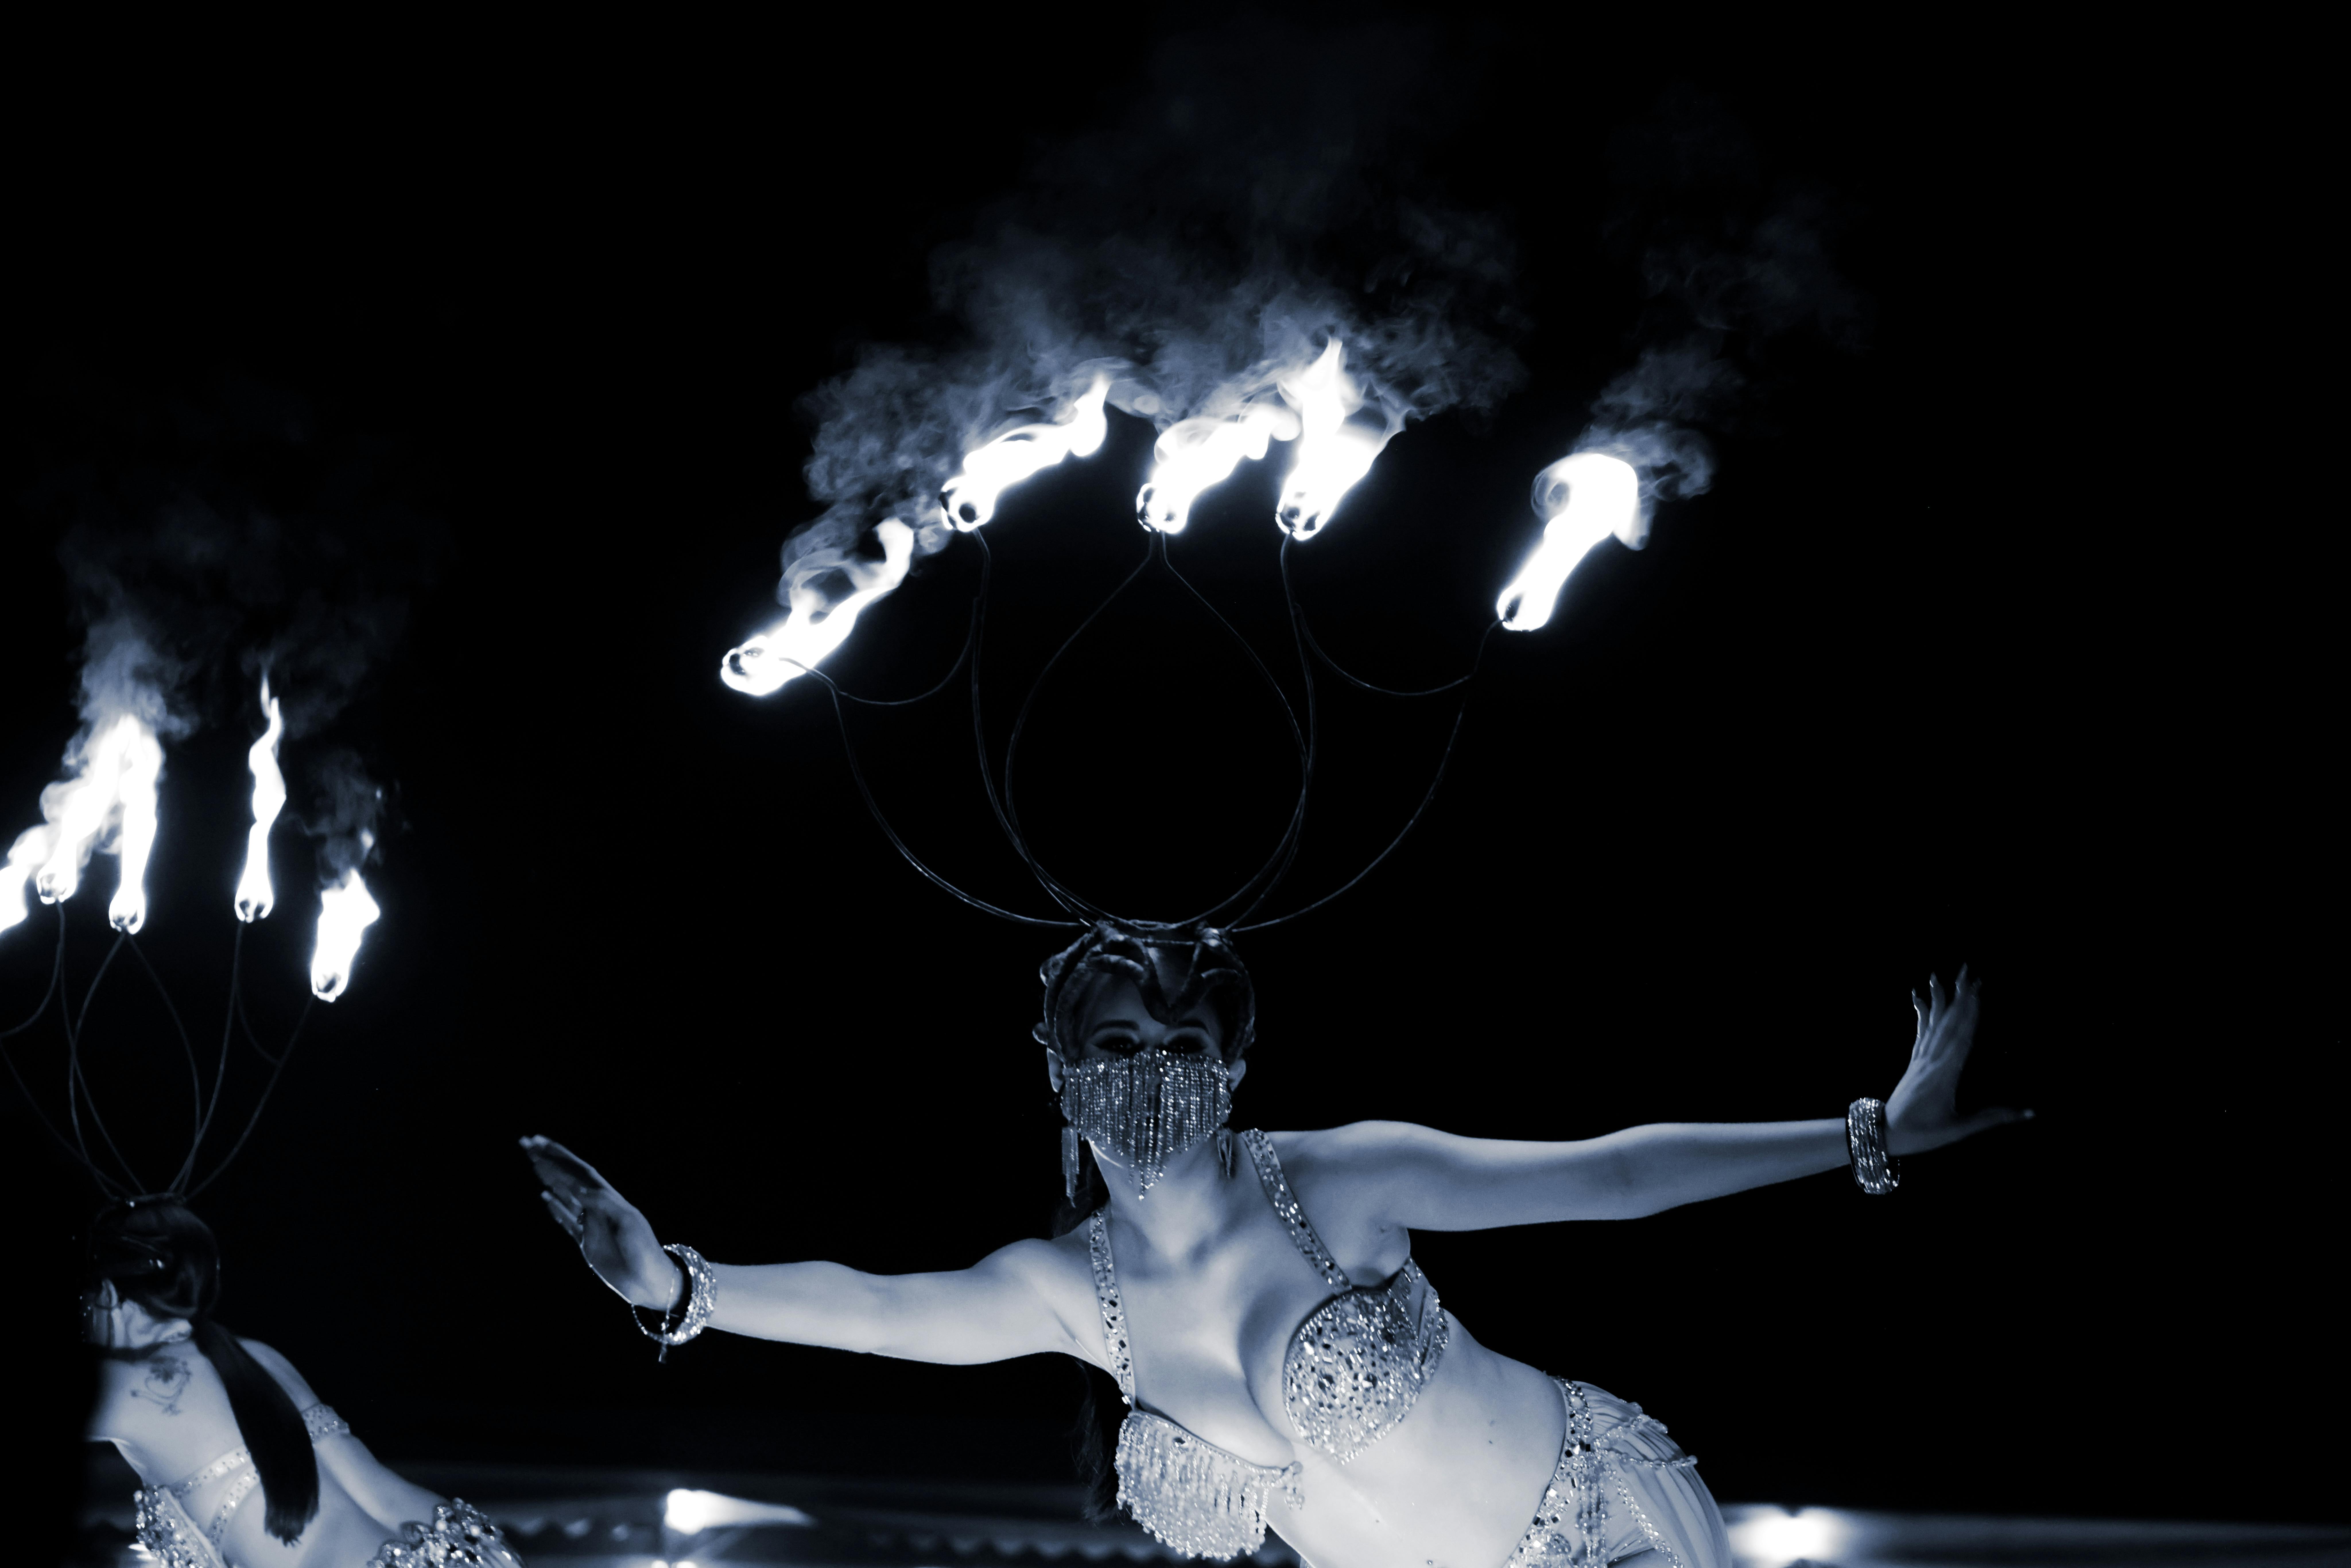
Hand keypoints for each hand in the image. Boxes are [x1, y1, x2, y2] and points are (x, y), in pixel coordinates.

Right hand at [520, 1136, 681, 1309]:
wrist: (649, 1280)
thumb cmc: (643, 1250)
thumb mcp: (627, 1222)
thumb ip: (602, 1204)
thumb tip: (577, 1188)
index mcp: (608, 1198)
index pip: (579, 1170)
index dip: (559, 1156)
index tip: (538, 1143)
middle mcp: (597, 1206)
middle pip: (569, 1178)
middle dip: (548, 1160)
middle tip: (526, 1144)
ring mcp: (591, 1223)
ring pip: (566, 1195)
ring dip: (550, 1178)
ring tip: (533, 1163)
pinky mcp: (587, 1243)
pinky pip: (568, 1221)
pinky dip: (556, 1208)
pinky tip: (544, 1197)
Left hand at [1883, 969, 2031, 1155]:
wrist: (1886, 1133)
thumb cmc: (1923, 1134)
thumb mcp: (1959, 1129)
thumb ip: (1992, 1118)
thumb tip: (2029, 1113)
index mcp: (1945, 1075)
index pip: (1961, 1038)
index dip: (1970, 1014)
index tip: (1977, 993)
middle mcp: (1931, 1061)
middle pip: (1948, 1024)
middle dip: (1958, 998)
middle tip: (1966, 972)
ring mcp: (1920, 1060)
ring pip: (1932, 1024)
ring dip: (1938, 999)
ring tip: (1939, 976)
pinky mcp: (1913, 1062)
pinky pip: (1920, 1032)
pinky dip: (1921, 1014)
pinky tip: (1919, 998)